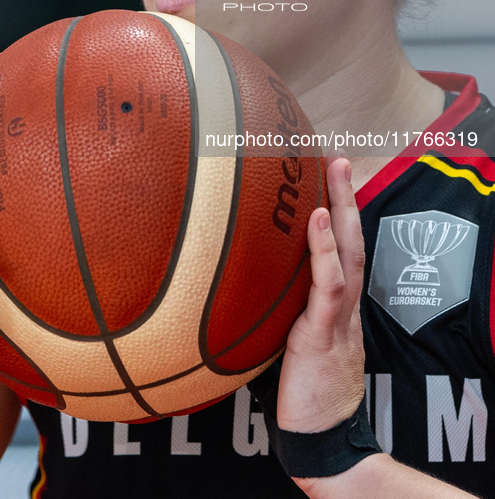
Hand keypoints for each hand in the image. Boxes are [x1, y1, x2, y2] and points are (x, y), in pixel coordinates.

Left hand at [277, 157, 364, 432]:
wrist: (320, 435)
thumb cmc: (300, 389)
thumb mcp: (289, 339)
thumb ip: (276, 309)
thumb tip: (240, 281)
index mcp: (333, 303)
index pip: (341, 248)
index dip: (339, 212)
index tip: (329, 177)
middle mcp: (342, 302)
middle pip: (351, 238)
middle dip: (347, 196)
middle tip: (339, 156)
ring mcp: (337, 315)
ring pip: (348, 252)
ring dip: (343, 207)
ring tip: (335, 170)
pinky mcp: (324, 332)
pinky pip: (330, 285)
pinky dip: (326, 250)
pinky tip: (318, 219)